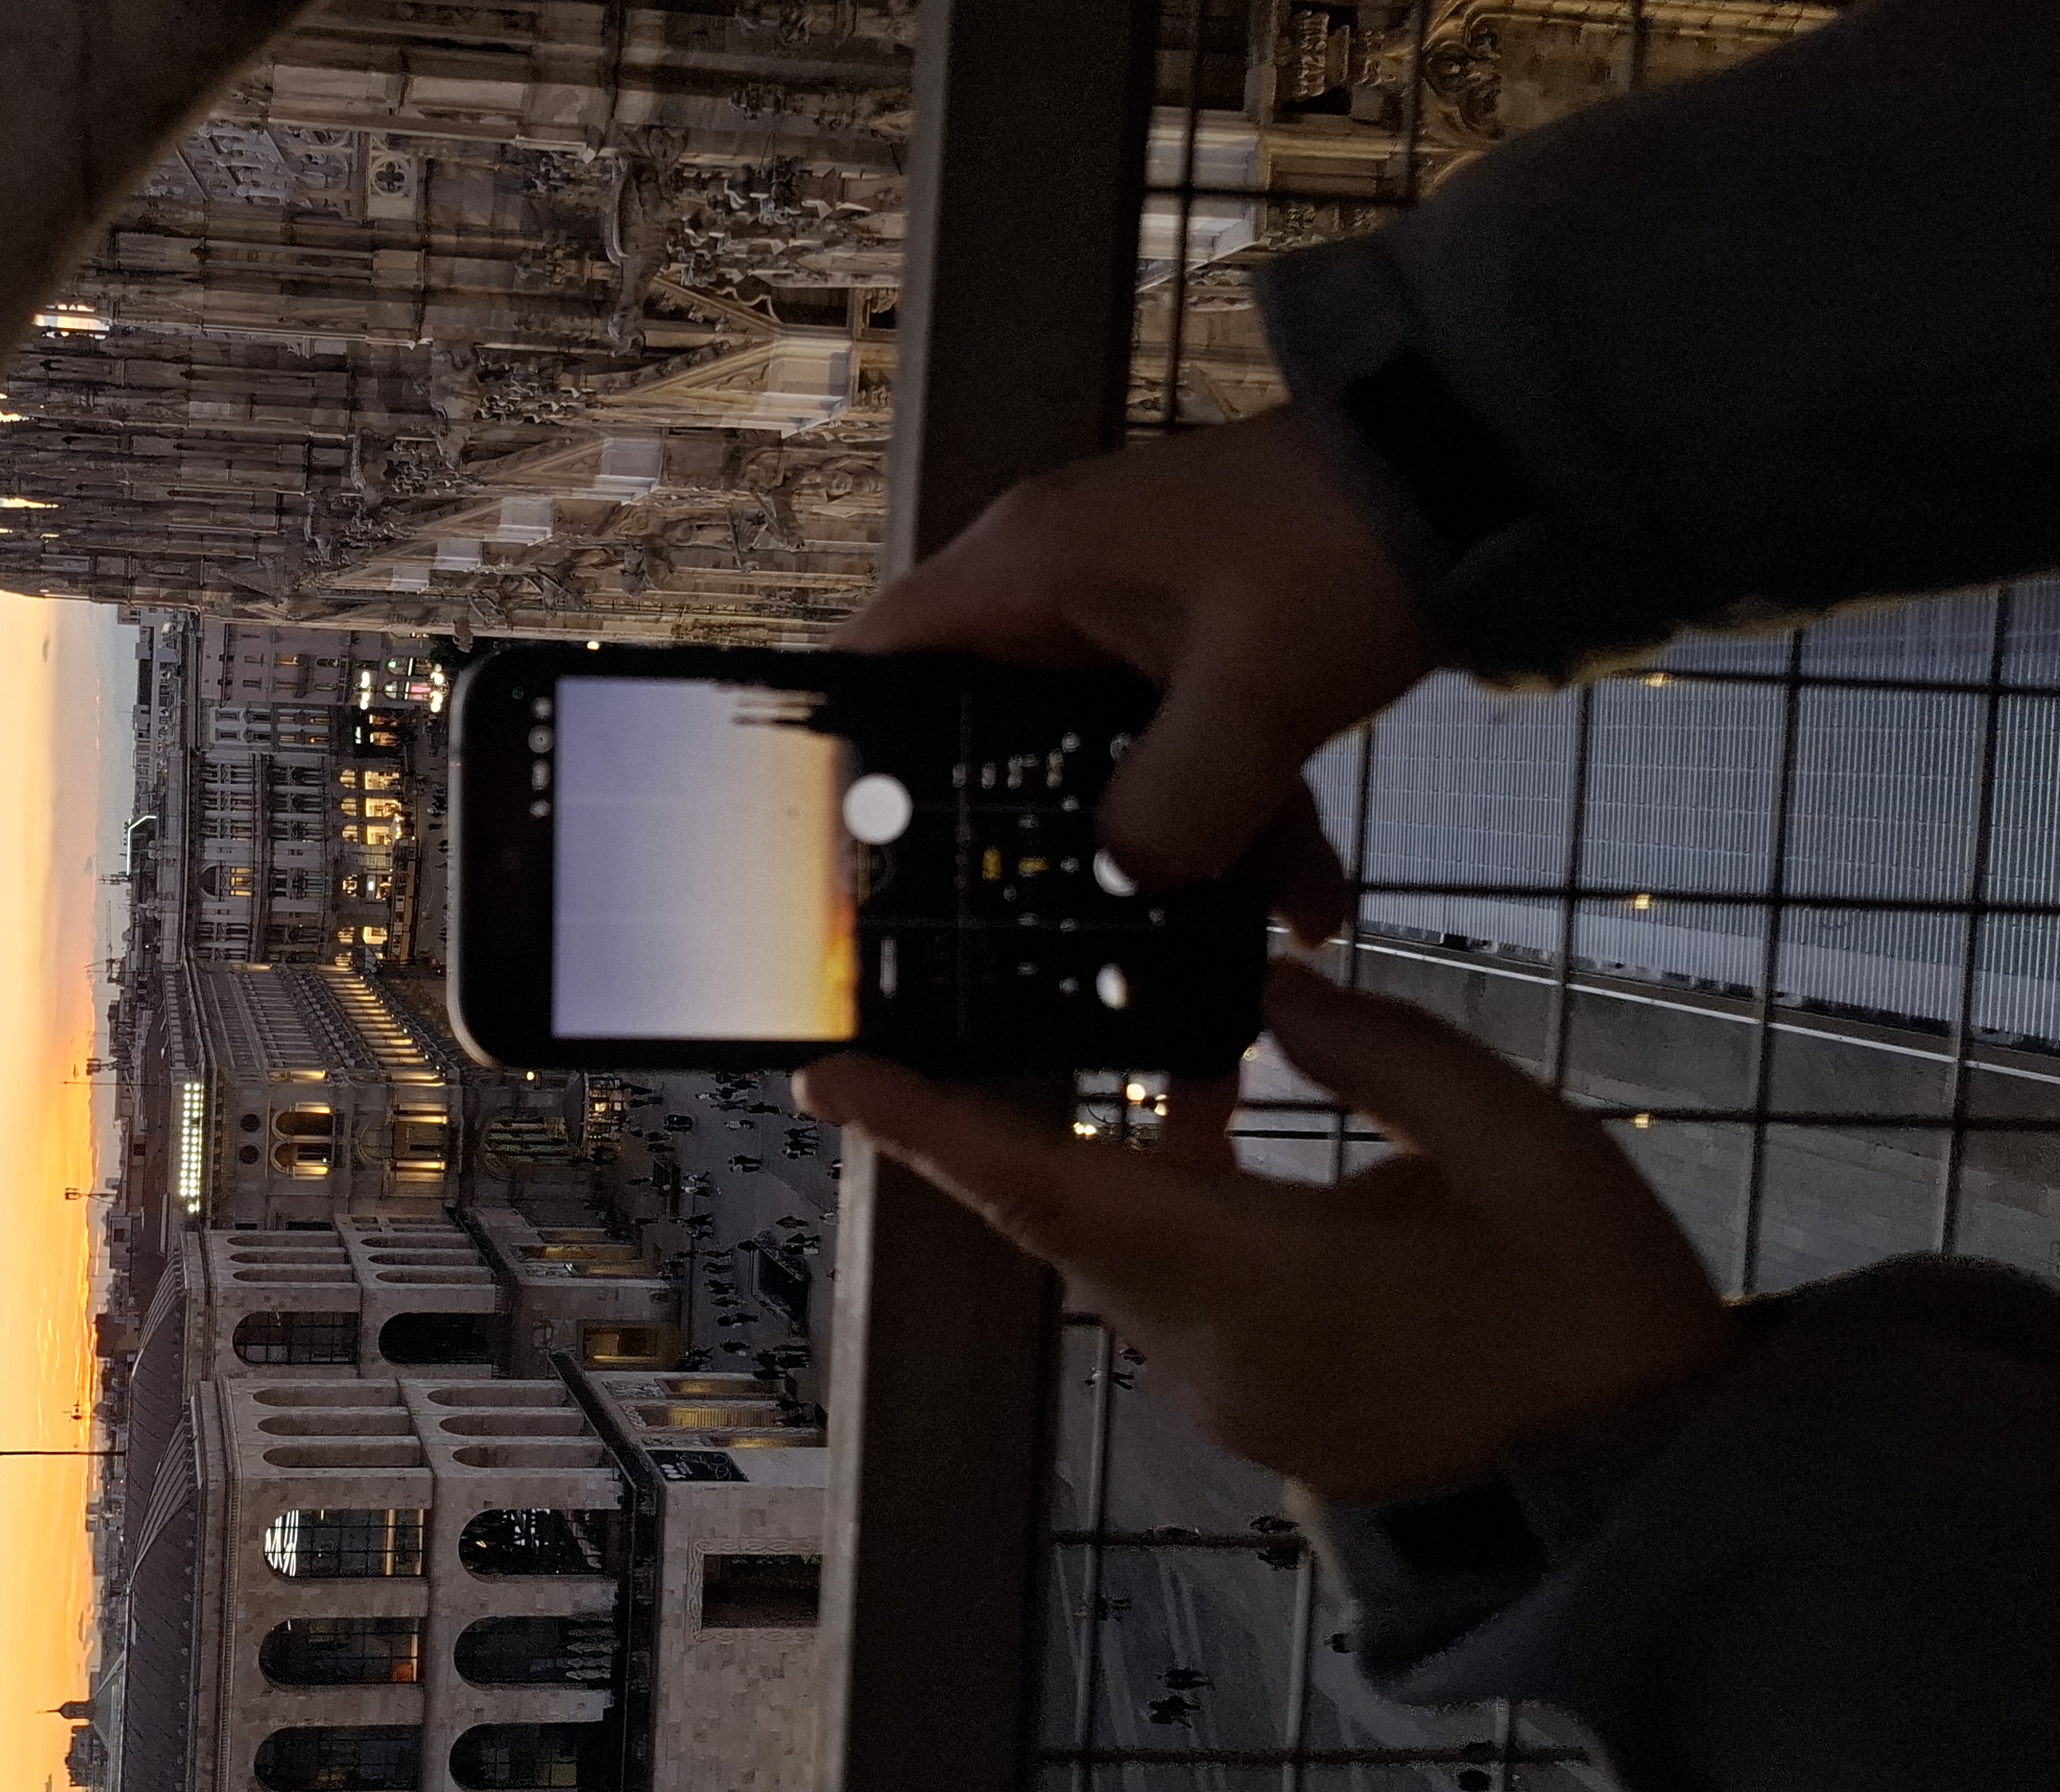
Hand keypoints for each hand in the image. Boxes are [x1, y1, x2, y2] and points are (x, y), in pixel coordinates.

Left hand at [795, 962, 1739, 1502]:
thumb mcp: (1517, 1147)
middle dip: (991, 1122)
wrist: (1656, 1495)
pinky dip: (1166, 1203)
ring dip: (1100, 1153)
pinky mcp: (1266, 1405)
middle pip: (1062, 1217)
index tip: (829, 1079)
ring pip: (1116, 1250)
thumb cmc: (1597, 1321)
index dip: (929, 1127)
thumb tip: (1266, 990)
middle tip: (926, 1029)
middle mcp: (1205, 1351)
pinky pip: (1174, 1287)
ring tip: (1111, 1037)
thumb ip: (1379, 1052)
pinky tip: (1210, 1120)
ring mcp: (1229, 1392)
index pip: (1046, 1187)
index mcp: (1249, 1285)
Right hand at [836, 409, 1437, 923]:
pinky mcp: (1205, 651)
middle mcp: (1057, 593)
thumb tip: (1126, 890)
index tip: (859, 868)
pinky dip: (1240, 823)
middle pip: (988, 740)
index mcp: (1026, 570)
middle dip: (1027, 848)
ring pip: (1104, 766)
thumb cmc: (1345, 546)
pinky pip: (1188, 755)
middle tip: (1033, 949)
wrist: (1489, 468)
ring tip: (1223, 953)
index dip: (850, 759)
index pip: (878, 661)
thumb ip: (1176, 807)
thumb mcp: (1258, 694)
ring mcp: (1133, 623)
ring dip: (1167, 856)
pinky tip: (1308, 904)